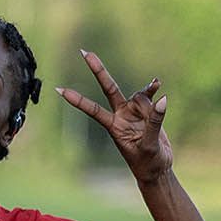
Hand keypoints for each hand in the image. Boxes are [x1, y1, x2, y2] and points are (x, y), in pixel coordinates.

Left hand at [56, 51, 172, 183]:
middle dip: (98, 70)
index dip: (77, 100)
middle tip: (84, 52)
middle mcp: (120, 115)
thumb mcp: (149, 145)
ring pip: (139, 96)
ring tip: (156, 118)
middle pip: (108, 88)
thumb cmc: (148, 162)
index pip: (92, 109)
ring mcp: (133, 111)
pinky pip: (150, 96)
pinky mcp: (147, 111)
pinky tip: (157, 85)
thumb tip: (162, 98)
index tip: (59, 90)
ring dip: (148, 102)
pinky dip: (153, 90)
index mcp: (113, 127)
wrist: (157, 168)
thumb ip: (155, 121)